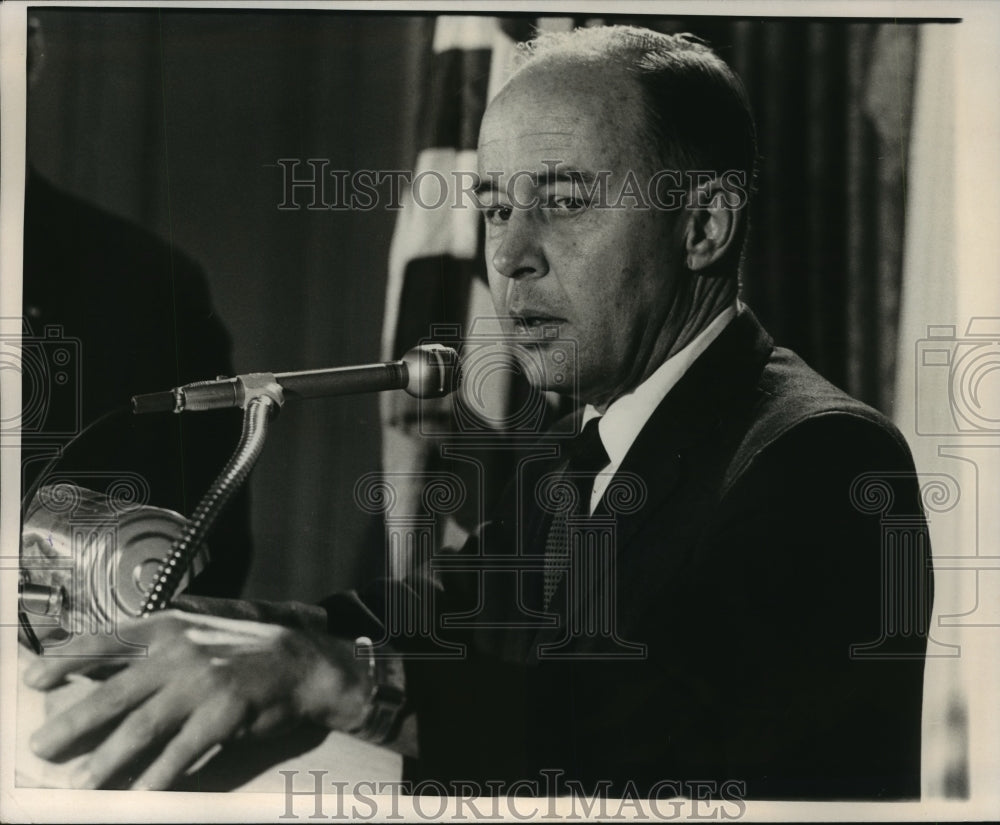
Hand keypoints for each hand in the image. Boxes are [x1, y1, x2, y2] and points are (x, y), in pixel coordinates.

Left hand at [24, 610, 370, 789]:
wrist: (304, 662)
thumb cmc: (246, 647)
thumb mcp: (199, 628)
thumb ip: (157, 641)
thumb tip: (104, 662)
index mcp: (170, 625)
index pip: (107, 641)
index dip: (67, 659)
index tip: (33, 678)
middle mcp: (181, 652)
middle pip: (113, 693)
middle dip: (71, 723)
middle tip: (40, 747)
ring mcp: (202, 683)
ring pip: (141, 729)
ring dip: (106, 760)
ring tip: (82, 782)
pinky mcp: (223, 715)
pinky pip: (180, 753)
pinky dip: (156, 778)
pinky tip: (138, 797)